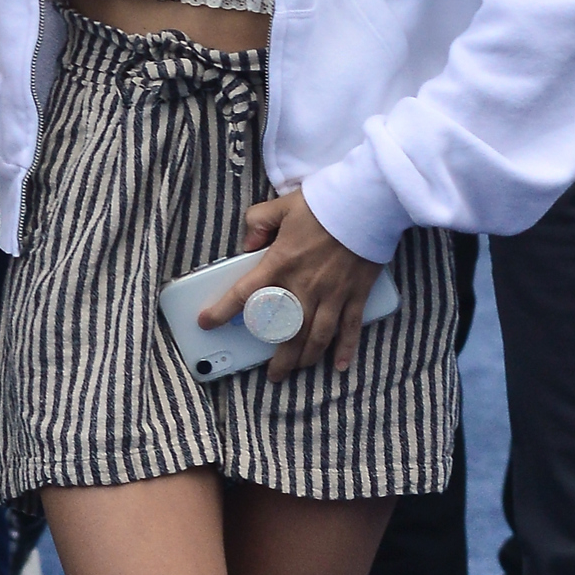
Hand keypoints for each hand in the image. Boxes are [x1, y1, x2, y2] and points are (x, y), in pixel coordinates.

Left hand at [221, 188, 387, 378]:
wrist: (367, 201)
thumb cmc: (324, 203)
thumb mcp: (281, 205)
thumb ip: (258, 222)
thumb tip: (247, 243)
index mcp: (280, 263)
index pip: (243, 293)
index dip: (221, 311)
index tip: (207, 323)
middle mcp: (303, 285)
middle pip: (285, 331)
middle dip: (278, 358)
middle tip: (273, 373)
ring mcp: (331, 293)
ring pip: (315, 337)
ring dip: (305, 359)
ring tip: (297, 370)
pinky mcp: (355, 294)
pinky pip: (349, 328)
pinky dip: (345, 349)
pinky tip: (340, 366)